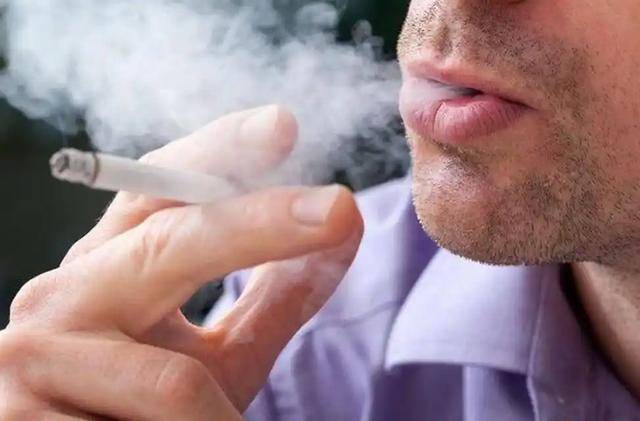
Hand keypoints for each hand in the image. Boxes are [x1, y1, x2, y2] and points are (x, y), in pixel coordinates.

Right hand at [0, 105, 363, 419]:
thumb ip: (275, 297)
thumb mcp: (216, 358)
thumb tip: (346, 225)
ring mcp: (31, 360)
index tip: (283, 127)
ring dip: (217, 418)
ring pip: (174, 382)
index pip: (162, 188)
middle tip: (339, 208)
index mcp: (109, 267)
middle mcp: (64, 297)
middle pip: (170, 240)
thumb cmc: (146, 412)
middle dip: (260, 223)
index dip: (219, 152)